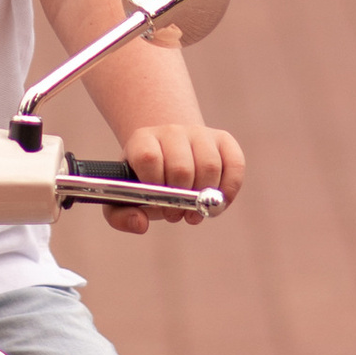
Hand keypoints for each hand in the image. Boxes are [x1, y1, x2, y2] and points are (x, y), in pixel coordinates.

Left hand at [104, 120, 243, 237]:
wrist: (168, 153)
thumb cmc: (146, 181)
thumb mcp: (123, 196)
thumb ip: (120, 216)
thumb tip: (141, 224)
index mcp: (142, 140)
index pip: (148, 158)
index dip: (155, 186)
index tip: (157, 204)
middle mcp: (170, 131)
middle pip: (182, 167)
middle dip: (181, 200)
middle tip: (177, 214)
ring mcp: (199, 132)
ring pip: (209, 166)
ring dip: (205, 198)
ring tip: (195, 211)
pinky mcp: (223, 139)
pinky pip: (235, 164)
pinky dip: (230, 189)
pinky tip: (219, 202)